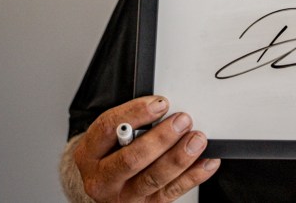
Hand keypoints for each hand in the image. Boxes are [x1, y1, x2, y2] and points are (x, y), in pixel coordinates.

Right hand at [72, 96, 219, 201]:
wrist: (105, 185)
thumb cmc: (110, 153)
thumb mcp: (109, 136)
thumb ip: (130, 124)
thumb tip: (163, 108)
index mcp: (89, 153)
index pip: (108, 129)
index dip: (136, 113)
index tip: (161, 103)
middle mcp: (103, 178)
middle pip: (132, 159)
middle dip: (161, 138)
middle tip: (183, 121)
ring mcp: (124, 196)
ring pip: (153, 178)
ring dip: (179, 157)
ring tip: (197, 140)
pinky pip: (171, 192)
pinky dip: (193, 176)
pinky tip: (206, 161)